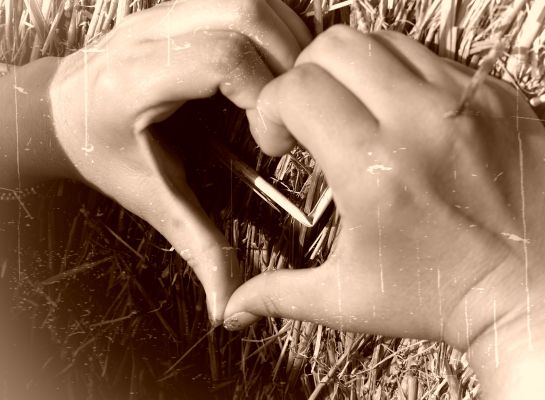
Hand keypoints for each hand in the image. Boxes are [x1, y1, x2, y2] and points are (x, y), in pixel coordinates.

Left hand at [48, 0, 310, 323]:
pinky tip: (280, 62)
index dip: (265, 92)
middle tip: (298, 110)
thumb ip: (197, 247)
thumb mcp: (150, 200)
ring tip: (296, 85)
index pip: (220, 58)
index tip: (272, 138)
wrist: (64, 109)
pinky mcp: (180, 7)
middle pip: (245, 15)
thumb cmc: (103, 152)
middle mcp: (149, 35)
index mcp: (135, 83)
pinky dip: (276, 26)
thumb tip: (228, 307)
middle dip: (289, 62)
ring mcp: (165, 13)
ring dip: (289, 39)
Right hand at [224, 25, 544, 397]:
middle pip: (333, 46)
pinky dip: (399, 74)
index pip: (297, 88)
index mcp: (373, 170)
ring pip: (381, 40)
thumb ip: (279, 294)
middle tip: (312, 118)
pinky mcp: (496, 95)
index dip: (270, 109)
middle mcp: (419, 123)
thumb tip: (231, 309)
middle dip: (305, 78)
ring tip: (354, 111)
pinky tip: (400, 115)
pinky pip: (430, 55)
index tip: (280, 142)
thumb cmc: (441, 299)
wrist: (534, 293)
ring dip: (352, 70)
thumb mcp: (349, 299)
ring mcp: (464, 101)